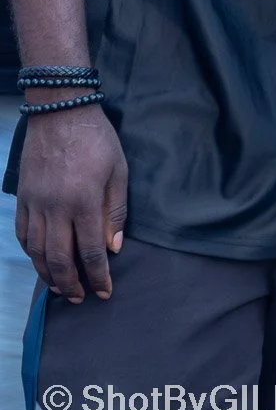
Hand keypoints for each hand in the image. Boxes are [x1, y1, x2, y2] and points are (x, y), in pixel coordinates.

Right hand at [15, 105, 127, 302]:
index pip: (91, 250)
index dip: (98, 275)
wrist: (59, 111)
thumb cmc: (96, 138)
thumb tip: (115, 246)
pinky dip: (32, 252)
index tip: (105, 292)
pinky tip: (41, 260)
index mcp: (84, 201)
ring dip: (48, 274)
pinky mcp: (23, 198)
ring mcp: (35, 204)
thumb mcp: (118, 170)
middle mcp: (56, 208)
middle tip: (81, 298)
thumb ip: (116, 210)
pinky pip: (24, 234)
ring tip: (61, 287)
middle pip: (60, 259)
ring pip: (37, 251)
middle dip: (72, 283)